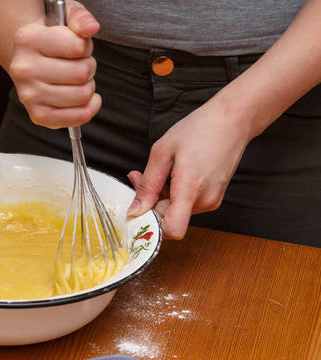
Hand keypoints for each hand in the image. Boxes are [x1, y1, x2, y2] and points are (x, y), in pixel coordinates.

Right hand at [8, 1, 100, 128]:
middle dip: (88, 67)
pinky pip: (75, 118)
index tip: (76, 46)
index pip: (77, 46)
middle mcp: (24, 69)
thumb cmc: (51, 37)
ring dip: (87, 87)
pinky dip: (87, 110)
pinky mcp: (37, 115)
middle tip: (78, 64)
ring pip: (82, 95)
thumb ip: (80, 17)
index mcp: (27, 39)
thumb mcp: (64, 16)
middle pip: (81, 73)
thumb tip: (90, 28)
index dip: (85, 46)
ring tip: (75, 79)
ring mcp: (28, 95)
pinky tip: (84, 99)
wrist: (28, 57)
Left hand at [126, 99, 251, 238]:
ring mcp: (212, 200)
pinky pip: (187, 203)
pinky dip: (174, 193)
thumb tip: (135, 210)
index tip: (137, 211)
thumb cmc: (200, 129)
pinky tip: (173, 173)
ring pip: (176, 211)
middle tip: (138, 177)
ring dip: (161, 196)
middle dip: (149, 202)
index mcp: (190, 189)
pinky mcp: (214, 197)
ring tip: (159, 170)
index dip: (152, 226)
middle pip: (169, 219)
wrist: (233, 119)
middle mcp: (204, 201)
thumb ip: (148, 185)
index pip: (173, 230)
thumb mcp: (162, 152)